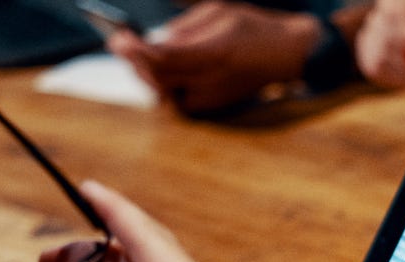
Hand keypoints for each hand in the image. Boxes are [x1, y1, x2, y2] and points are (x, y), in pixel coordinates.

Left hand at [110, 0, 320, 113]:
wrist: (285, 55)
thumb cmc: (253, 28)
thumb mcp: (220, 12)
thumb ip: (185, 29)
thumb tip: (155, 43)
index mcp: (215, 52)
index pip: (164, 57)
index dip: (137, 50)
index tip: (119, 37)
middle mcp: (212, 79)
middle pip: (158, 77)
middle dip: (134, 61)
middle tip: (119, 43)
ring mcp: (211, 96)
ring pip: (163, 92)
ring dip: (144, 74)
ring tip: (132, 53)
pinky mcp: (211, 106)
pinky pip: (175, 99)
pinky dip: (160, 85)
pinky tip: (153, 70)